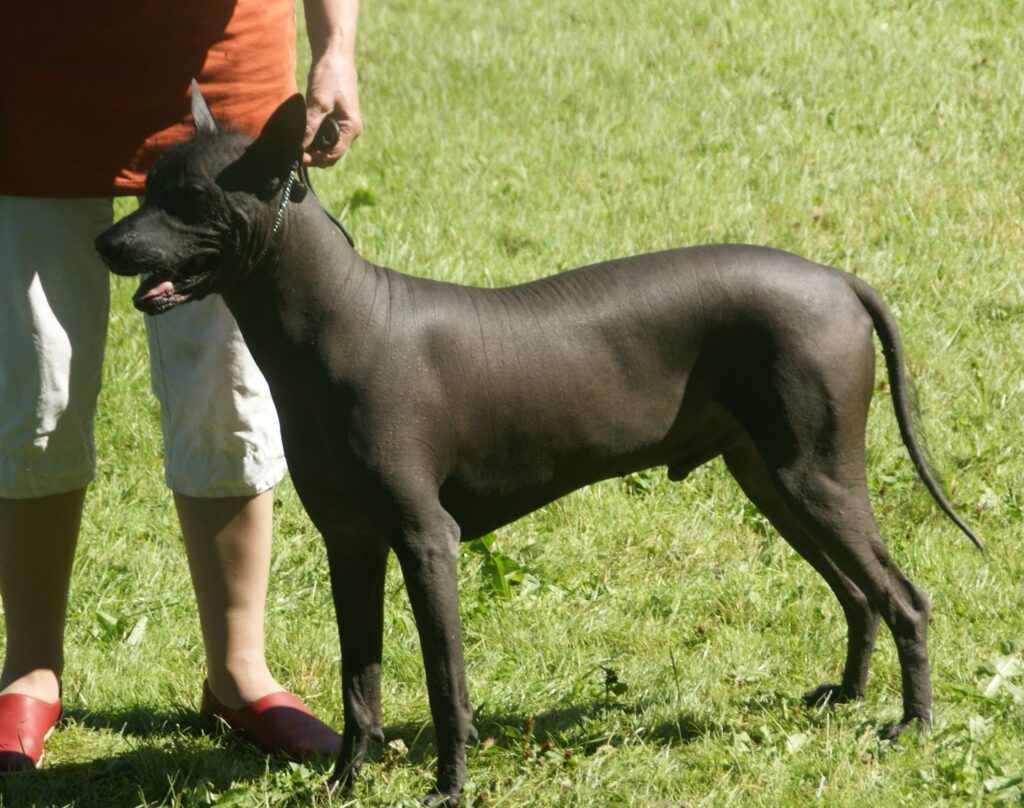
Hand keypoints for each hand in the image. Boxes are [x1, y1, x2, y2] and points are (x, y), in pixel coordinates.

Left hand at [303, 48, 361, 166]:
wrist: (335, 54)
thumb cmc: (330, 76)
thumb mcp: (319, 102)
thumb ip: (310, 127)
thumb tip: (299, 148)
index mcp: (351, 129)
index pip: (333, 155)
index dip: (315, 159)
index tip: (298, 157)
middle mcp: (350, 130)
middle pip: (330, 153)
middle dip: (313, 154)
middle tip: (294, 148)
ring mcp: (344, 123)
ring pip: (326, 144)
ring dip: (312, 144)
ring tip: (297, 137)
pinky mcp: (336, 117)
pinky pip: (324, 133)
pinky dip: (313, 134)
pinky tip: (302, 127)